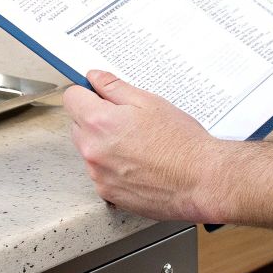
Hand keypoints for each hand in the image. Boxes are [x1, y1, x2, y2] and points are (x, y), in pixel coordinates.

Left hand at [63, 70, 227, 222]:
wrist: (201, 181)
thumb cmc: (182, 143)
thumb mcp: (150, 102)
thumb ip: (115, 88)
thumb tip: (96, 78)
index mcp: (99, 123)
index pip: (71, 98)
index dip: (87, 93)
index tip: (98, 95)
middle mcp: (93, 151)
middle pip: (78, 125)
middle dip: (95, 119)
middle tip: (127, 121)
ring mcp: (99, 175)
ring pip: (89, 150)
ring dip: (104, 145)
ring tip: (137, 145)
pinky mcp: (108, 194)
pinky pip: (101, 173)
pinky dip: (113, 167)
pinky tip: (138, 164)